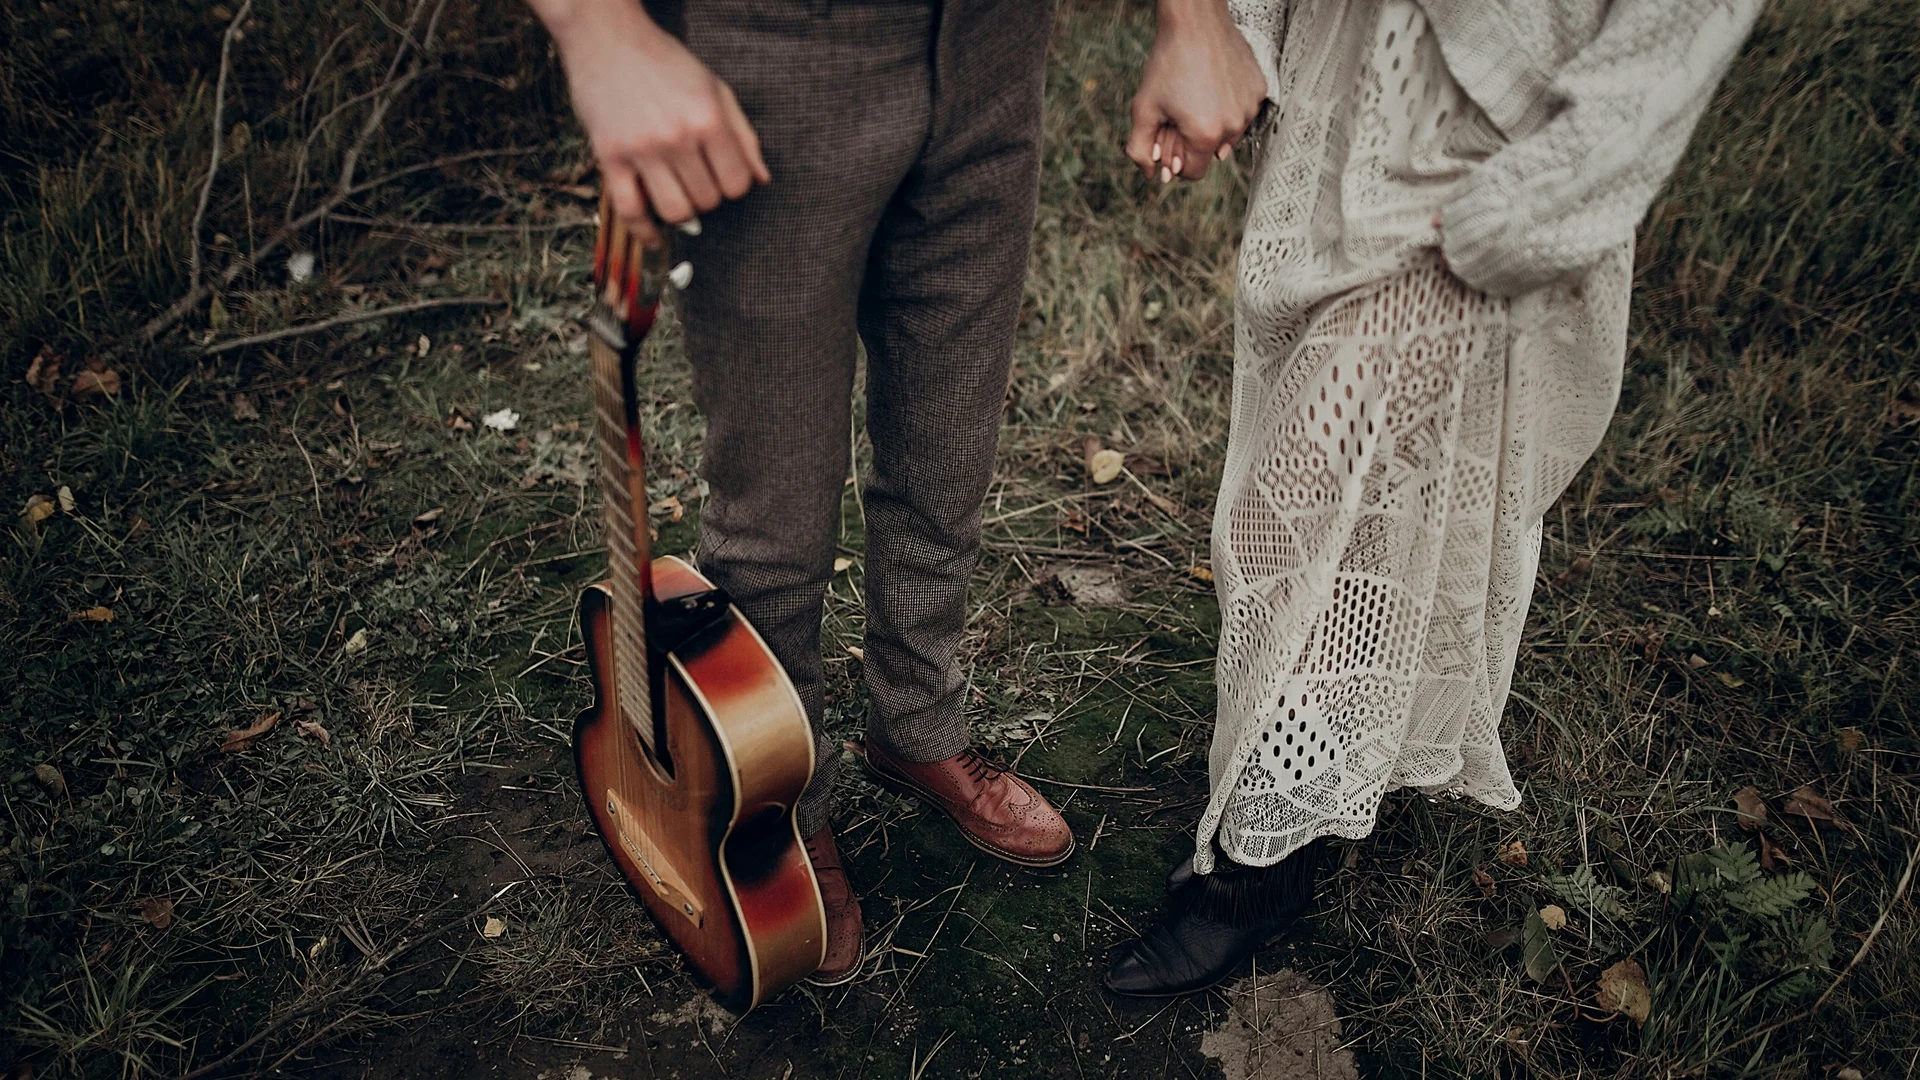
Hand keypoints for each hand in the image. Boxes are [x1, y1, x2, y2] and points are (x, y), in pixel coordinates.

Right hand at [534, 0, 769, 244]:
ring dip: (682, 213)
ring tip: (678, 194)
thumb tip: (763, 179)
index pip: (738, 183)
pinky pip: (630, 211)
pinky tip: (655, 238)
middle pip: (708, 200)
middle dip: (708, 196)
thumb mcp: (716, 89)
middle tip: (697, 177)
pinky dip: (645, 232)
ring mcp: (642, 149)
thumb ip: (743, 136)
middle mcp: (678, 137)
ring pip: (675, 212)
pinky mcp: (610, 157)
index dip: (734, 185)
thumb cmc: (665, 62)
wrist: (607, 38)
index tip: (723, 174)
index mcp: (709, 119)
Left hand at [1126, 0, 1266, 182]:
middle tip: (1179, 111)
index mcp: (1205, 136)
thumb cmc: (1167, 64)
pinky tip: (1214, 83)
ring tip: (1196, 94)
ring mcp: (1250, 108)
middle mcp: (1233, 126)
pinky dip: (1228, 105)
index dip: (1175, 160)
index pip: (1192, 173)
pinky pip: (1242, 111)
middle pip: (1209, 154)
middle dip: (1192, 141)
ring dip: (1212, 123)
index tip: (1169, 137)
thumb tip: (1151, 174)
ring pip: (1228, 134)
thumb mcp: (1143, 109)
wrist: (1195, 22)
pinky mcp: (1259, 90)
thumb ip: (1140, 149)